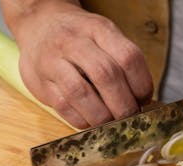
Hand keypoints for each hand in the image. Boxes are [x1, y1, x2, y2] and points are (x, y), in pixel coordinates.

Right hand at [2, 1, 152, 128]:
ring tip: (111, 122)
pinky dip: (83, 120)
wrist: (38, 26)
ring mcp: (53, 62)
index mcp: (98, 29)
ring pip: (81, 93)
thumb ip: (123, 63)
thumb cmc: (80, 38)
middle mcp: (74, 42)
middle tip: (130, 116)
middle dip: (123, 104)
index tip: (144, 100)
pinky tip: (91, 121)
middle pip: (106, 75)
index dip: (141, 84)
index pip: (128, 57)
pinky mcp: (40, 83)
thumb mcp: (104, 37)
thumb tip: (141, 101)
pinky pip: (64, 107)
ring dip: (102, 116)